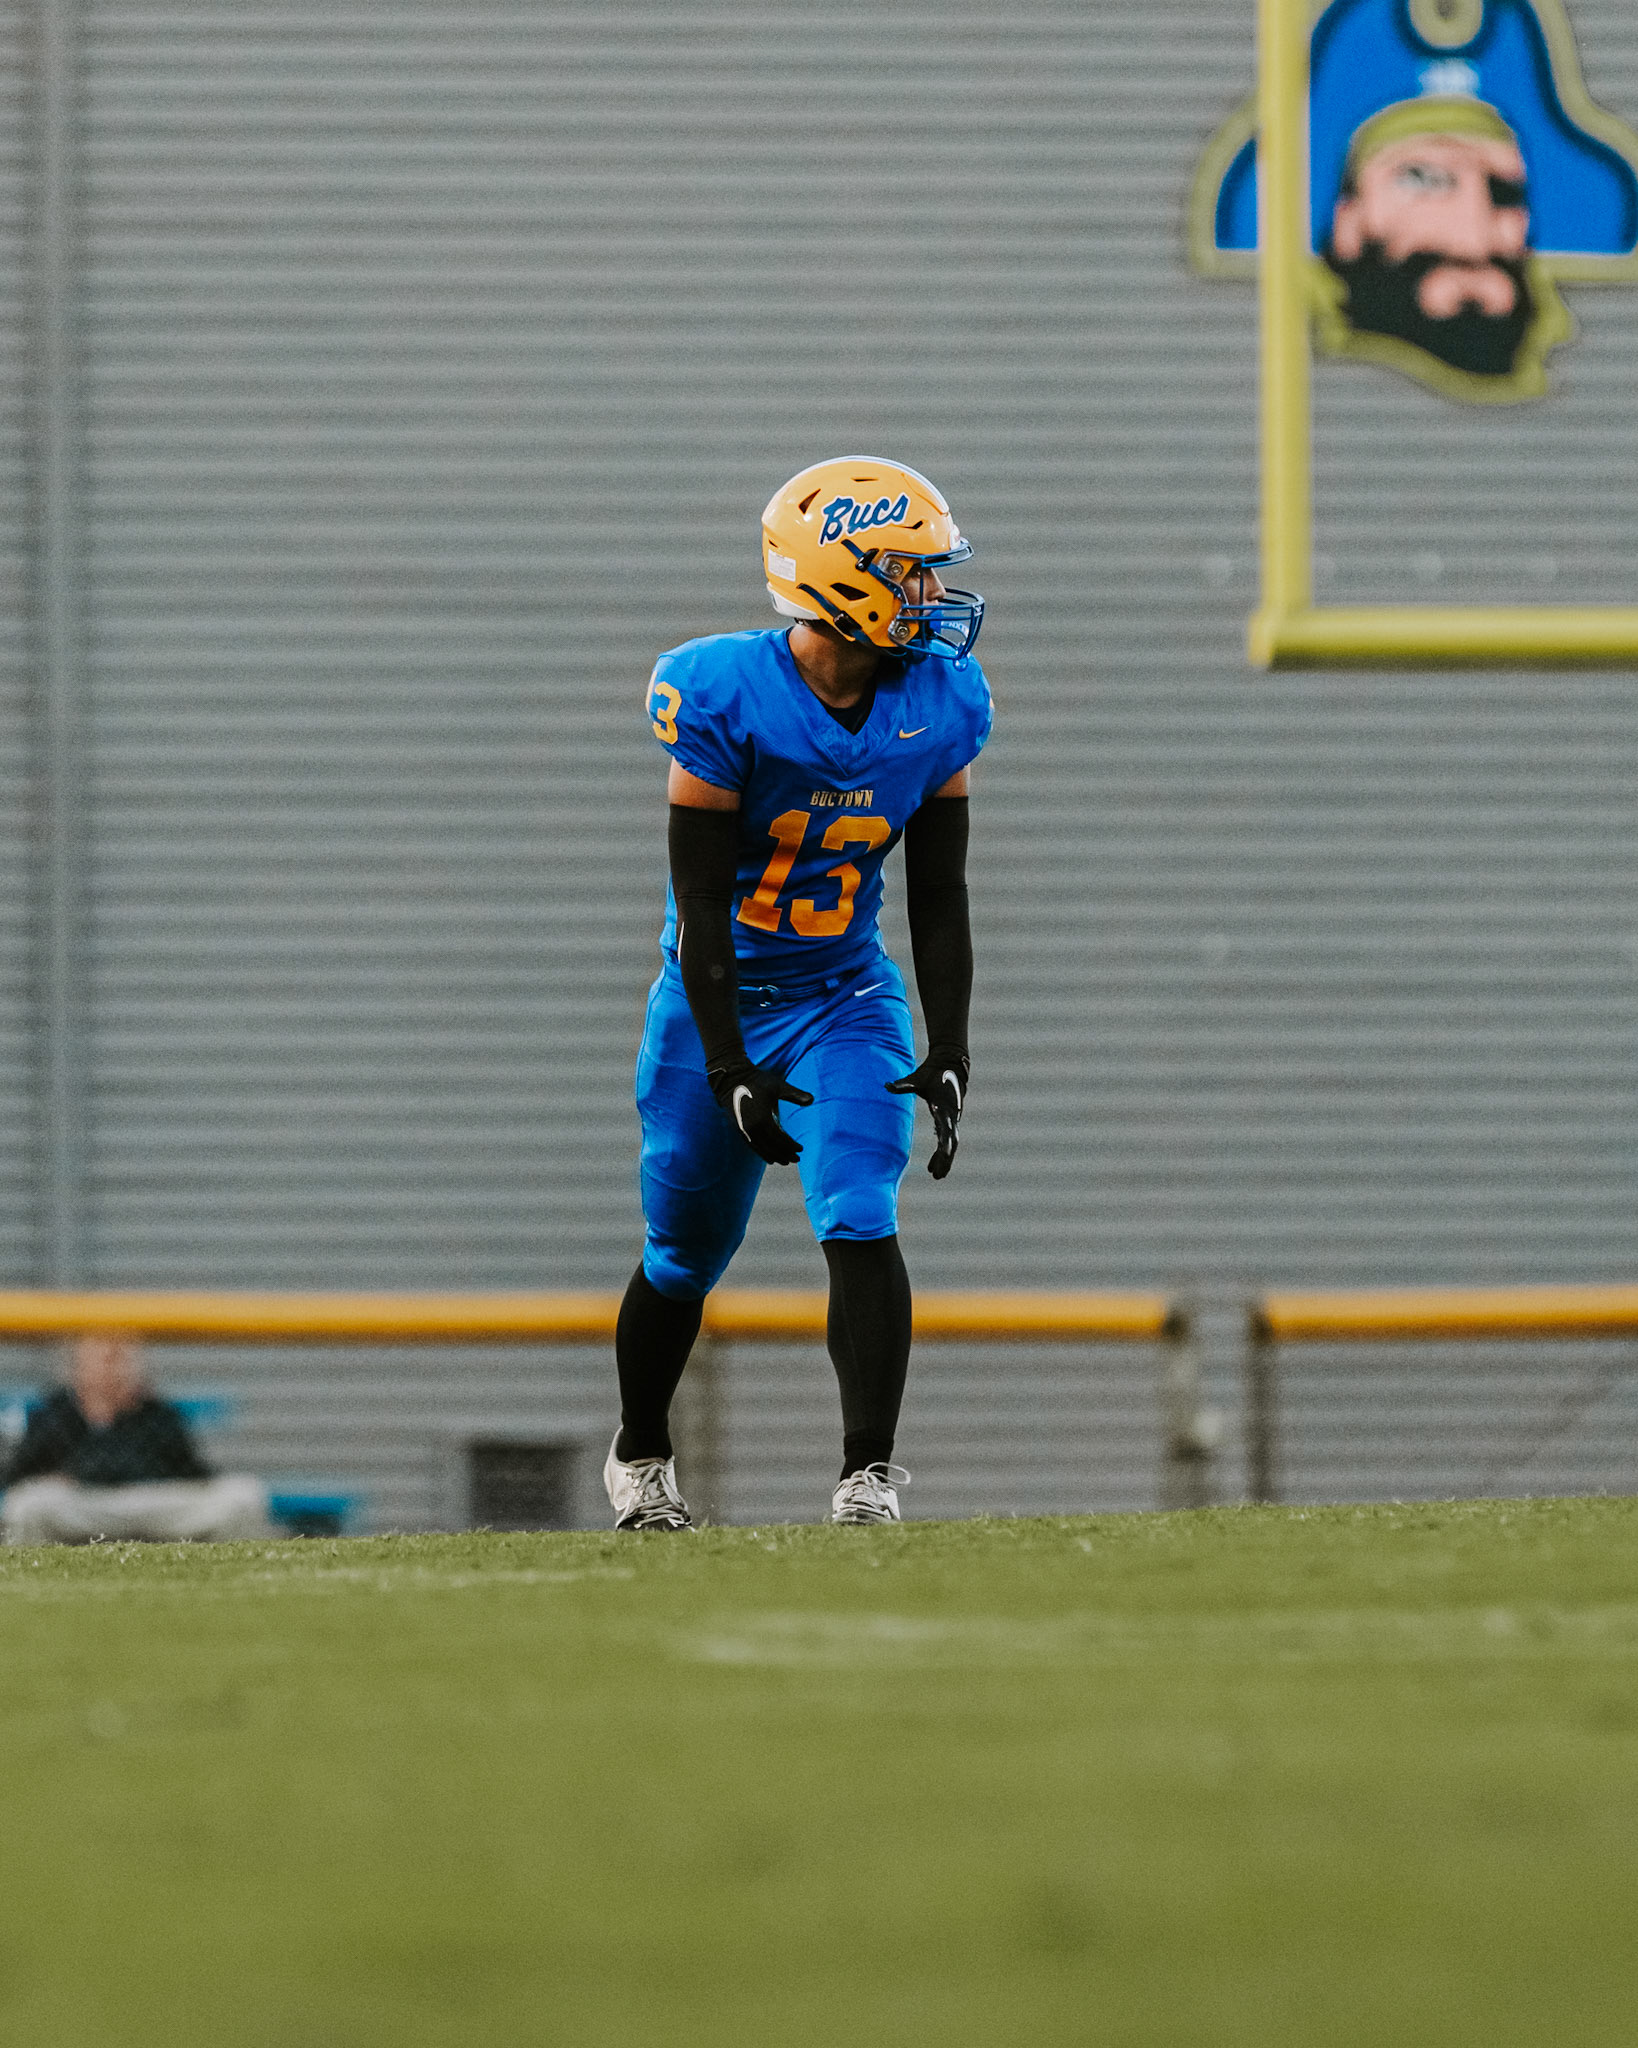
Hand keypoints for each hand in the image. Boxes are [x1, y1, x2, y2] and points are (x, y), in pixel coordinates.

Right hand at [706, 1058, 813, 1166]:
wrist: (731, 1080)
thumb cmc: (757, 1081)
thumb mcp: (778, 1086)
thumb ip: (795, 1094)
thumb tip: (812, 1100)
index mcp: (763, 1119)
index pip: (780, 1139)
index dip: (791, 1145)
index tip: (801, 1148)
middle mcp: (752, 1128)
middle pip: (772, 1147)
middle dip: (785, 1154)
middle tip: (797, 1159)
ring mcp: (744, 1130)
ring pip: (762, 1149)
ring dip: (775, 1156)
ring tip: (785, 1161)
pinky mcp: (739, 1130)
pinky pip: (753, 1146)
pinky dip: (763, 1153)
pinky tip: (770, 1158)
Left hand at [886, 1043, 969, 1178]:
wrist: (949, 1066)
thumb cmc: (931, 1073)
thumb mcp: (916, 1079)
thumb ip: (903, 1085)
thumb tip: (886, 1085)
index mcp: (944, 1104)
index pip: (946, 1123)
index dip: (944, 1134)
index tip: (942, 1148)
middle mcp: (951, 1114)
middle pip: (952, 1140)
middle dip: (946, 1158)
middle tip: (939, 1174)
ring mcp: (952, 1119)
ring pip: (951, 1144)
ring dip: (945, 1161)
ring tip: (937, 1176)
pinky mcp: (949, 1122)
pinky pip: (947, 1142)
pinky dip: (941, 1155)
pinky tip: (933, 1167)